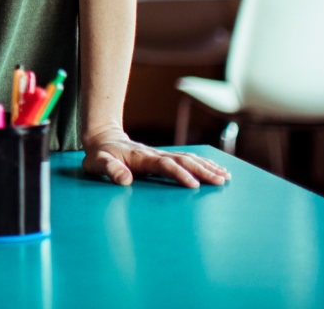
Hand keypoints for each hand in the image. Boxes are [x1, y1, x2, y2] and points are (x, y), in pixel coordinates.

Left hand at [82, 128, 231, 187]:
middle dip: (202, 170)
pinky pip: (187, 159)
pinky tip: (217, 170)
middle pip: (183, 160)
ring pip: (188, 158)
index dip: (179, 173)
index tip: (194, 184)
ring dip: (207, 166)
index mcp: (141, 157)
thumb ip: (110, 169)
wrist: (103, 139)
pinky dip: (203, 163)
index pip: (164, 165)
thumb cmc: (99, 154)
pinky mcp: (164, 157)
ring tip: (225, 177)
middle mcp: (155, 154)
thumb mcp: (97, 163)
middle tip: (220, 181)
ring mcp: (161, 154)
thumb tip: (124, 180)